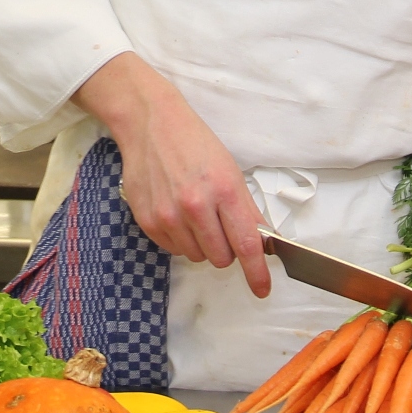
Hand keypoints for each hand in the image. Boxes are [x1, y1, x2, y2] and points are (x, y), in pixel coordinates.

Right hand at [72, 53, 271, 296]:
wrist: (150, 124)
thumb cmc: (194, 143)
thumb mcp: (229, 170)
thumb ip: (246, 209)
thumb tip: (263, 242)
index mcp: (224, 190)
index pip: (246, 244)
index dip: (257, 273)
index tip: (262, 289)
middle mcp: (195, 206)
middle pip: (221, 258)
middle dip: (227, 250)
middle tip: (221, 226)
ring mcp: (169, 215)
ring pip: (197, 256)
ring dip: (202, 245)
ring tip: (196, 215)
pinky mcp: (148, 221)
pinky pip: (174, 249)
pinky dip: (181, 239)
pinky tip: (178, 214)